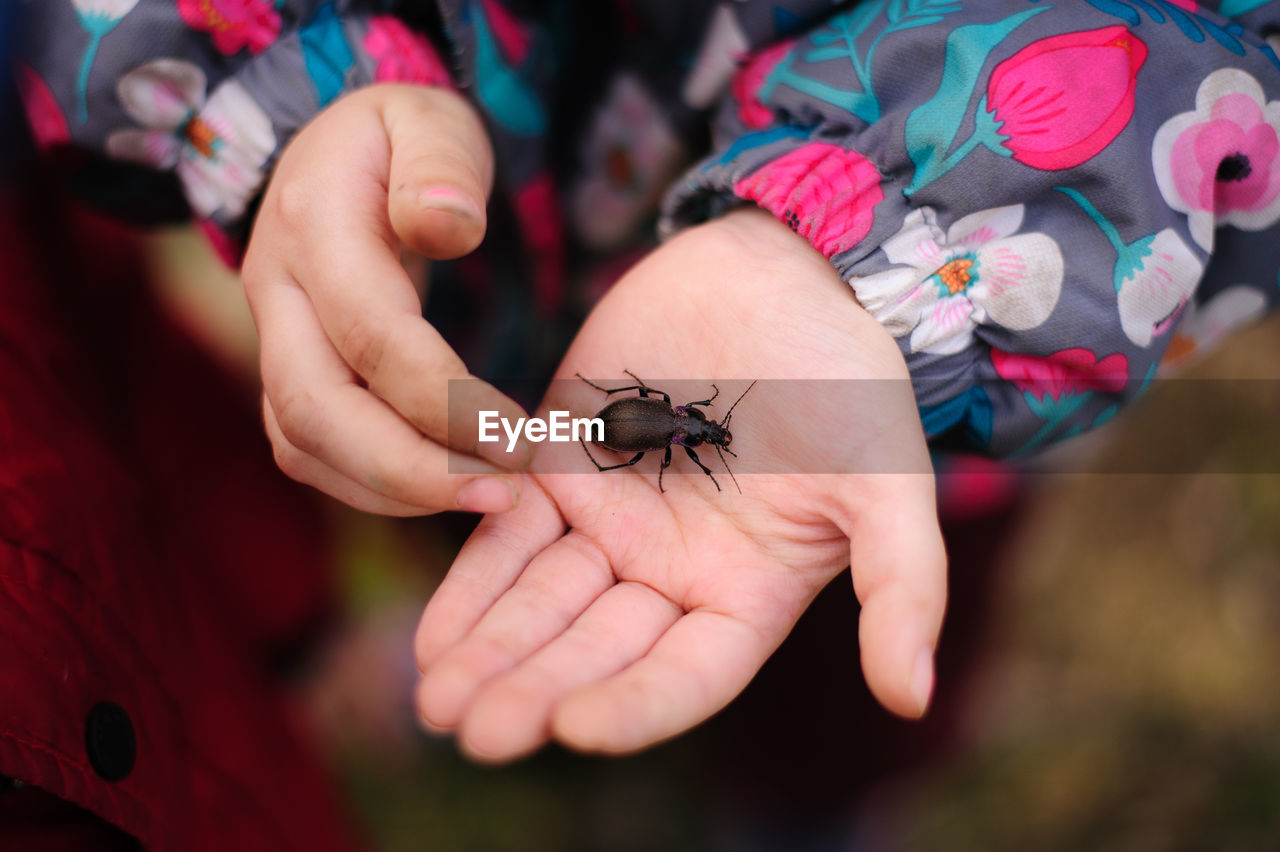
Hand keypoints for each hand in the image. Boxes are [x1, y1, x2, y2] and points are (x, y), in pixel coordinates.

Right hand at [242, 84, 527, 514]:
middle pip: (315, 411)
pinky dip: (375, 487)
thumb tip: (448, 225)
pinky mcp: (288, 375)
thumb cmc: (401, 139)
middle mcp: (277, 292)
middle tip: (506, 496)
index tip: (520, 442)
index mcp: (314, 227)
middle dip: (410, 469)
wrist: (334, 156)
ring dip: (395, 490)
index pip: (372, 335)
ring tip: (490, 500)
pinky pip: (312, 452)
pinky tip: (448, 488)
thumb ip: (440, 165)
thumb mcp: (430, 120)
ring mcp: (273, 340)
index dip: (444, 401)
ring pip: (304, 444)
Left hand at [414, 208, 946, 760]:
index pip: (685, 673)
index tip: (574, 727)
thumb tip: (912, 701)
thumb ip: (901, 585)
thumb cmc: (846, 384)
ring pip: (539, 602)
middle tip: (474, 733)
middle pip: (594, 649)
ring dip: (488, 650)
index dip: (634, 704)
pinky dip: (471, 578)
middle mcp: (667, 575)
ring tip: (436, 698)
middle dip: (534, 689)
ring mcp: (608, 524)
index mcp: (743, 597)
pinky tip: (431, 633)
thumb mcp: (886, 482)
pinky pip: (506, 533)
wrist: (777, 277)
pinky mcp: (558, 468)